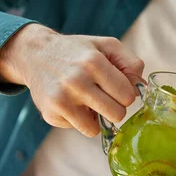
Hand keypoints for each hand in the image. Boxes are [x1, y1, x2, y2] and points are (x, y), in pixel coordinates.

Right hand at [0, 24, 143, 136]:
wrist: (35, 54)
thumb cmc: (77, 51)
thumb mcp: (106, 45)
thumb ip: (131, 63)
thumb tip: (140, 89)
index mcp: (94, 62)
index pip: (127, 96)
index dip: (124, 93)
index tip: (115, 87)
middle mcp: (76, 81)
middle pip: (116, 114)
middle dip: (113, 108)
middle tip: (102, 96)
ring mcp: (61, 99)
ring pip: (96, 129)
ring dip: (95, 118)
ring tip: (87, 101)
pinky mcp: (50, 113)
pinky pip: (77, 129)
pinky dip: (77, 120)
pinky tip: (70, 103)